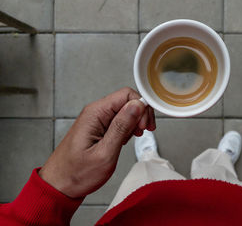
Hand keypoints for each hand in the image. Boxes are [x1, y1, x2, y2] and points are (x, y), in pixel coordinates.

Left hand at [39, 87, 155, 197]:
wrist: (60, 185)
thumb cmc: (76, 173)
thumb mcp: (105, 153)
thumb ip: (121, 127)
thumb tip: (137, 106)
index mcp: (95, 113)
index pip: (126, 94)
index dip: (141, 108)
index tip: (144, 125)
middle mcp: (95, 112)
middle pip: (127, 100)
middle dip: (140, 115)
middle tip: (142, 132)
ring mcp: (96, 119)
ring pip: (124, 110)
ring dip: (134, 123)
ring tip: (132, 138)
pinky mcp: (98, 127)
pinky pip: (118, 120)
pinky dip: (127, 129)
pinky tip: (124, 140)